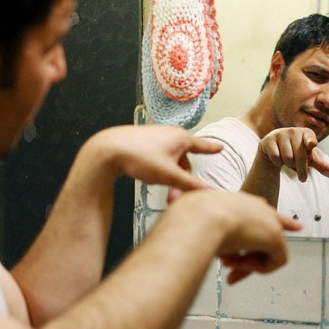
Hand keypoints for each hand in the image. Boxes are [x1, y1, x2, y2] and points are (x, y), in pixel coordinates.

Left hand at [86, 125, 222, 190]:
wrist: (107, 149)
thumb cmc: (140, 158)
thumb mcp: (169, 175)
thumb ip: (191, 185)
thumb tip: (212, 192)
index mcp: (181, 138)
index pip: (202, 145)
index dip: (212, 149)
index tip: (221, 147)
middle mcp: (171, 134)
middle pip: (185, 160)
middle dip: (181, 178)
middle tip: (173, 195)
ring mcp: (157, 136)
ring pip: (171, 160)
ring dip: (169, 175)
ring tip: (157, 183)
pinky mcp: (145, 141)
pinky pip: (160, 158)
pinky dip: (159, 169)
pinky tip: (147, 174)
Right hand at [170, 190, 301, 283]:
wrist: (199, 218)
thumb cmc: (187, 218)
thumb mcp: (189, 218)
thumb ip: (194, 222)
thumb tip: (173, 202)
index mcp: (238, 201)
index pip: (262, 210)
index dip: (280, 221)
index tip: (297, 227)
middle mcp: (257, 207)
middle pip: (266, 234)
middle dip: (248, 257)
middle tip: (229, 273)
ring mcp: (269, 220)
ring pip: (267, 250)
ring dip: (247, 263)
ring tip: (226, 263)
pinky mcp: (277, 237)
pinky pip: (275, 261)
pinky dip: (258, 268)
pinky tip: (241, 263)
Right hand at [259, 127, 328, 181]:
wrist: (274, 151)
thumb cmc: (296, 154)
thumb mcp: (310, 161)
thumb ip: (323, 167)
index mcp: (306, 133)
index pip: (309, 137)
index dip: (310, 141)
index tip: (311, 144)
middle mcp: (293, 131)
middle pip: (299, 155)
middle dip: (301, 169)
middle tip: (303, 179)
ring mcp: (279, 134)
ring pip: (287, 158)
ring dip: (288, 165)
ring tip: (288, 162)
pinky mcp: (268, 140)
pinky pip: (275, 157)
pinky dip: (278, 163)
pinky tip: (278, 160)